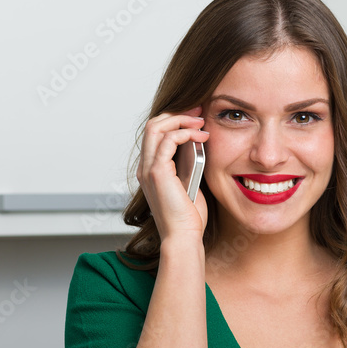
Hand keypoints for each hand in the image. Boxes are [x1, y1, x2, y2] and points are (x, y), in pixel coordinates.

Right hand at [135, 106, 210, 241]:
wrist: (184, 236)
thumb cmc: (189, 216)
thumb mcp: (190, 182)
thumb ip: (188, 163)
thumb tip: (198, 143)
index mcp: (151, 169)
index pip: (155, 134)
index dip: (174, 120)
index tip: (195, 117)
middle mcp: (145, 167)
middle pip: (153, 124)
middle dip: (177, 113)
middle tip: (199, 112)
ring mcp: (148, 169)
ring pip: (156, 127)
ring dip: (181, 119)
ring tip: (201, 122)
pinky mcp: (157, 173)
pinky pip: (167, 140)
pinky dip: (184, 133)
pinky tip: (201, 137)